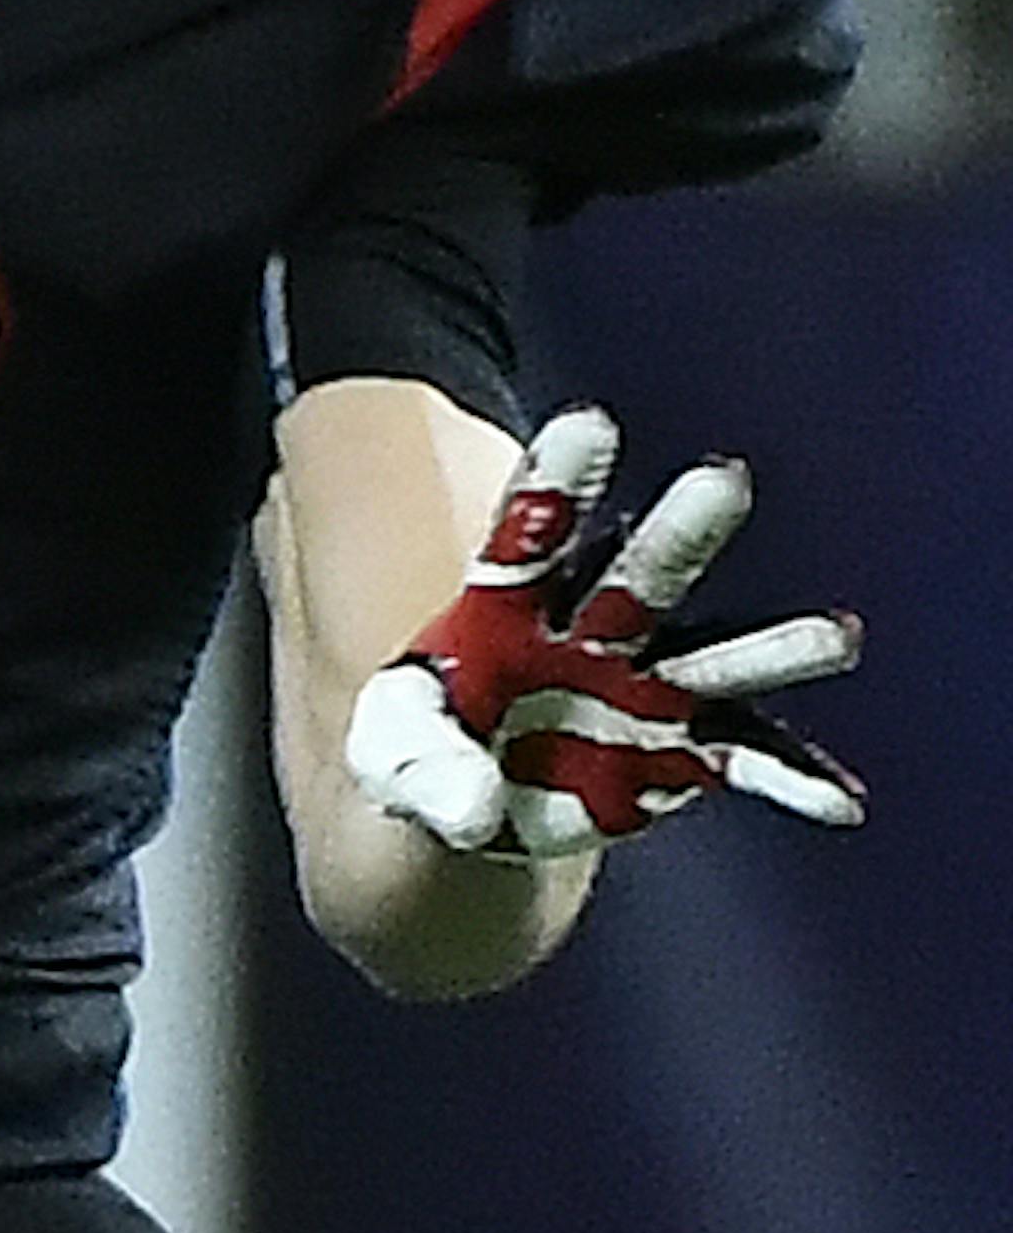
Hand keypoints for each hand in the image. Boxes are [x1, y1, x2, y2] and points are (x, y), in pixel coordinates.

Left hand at [344, 405, 864, 857]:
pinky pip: (741, 760)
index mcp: (509, 602)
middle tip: (725, 480)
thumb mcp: (395, 752)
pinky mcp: (678, 753)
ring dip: (770, 647)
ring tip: (834, 639)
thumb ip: (426, 771)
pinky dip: (787, 778)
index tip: (591, 422)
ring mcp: (643, 689)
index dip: (559, 479)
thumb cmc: (428, 744)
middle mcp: (593, 631)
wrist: (472, 800)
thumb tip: (478, 810)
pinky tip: (836, 798)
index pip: (532, 528)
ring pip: (713, 657)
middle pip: (642, 573)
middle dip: (682, 531)